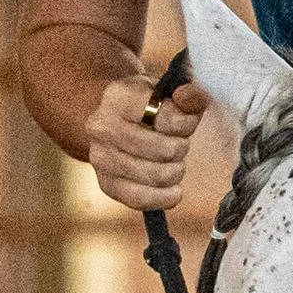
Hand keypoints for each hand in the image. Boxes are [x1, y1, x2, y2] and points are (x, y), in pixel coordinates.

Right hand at [88, 72, 205, 212]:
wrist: (119, 122)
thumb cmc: (151, 107)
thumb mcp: (170, 93)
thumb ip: (190, 94)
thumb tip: (192, 95)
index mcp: (118, 96)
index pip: (165, 118)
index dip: (185, 124)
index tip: (184, 123)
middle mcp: (102, 126)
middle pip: (164, 150)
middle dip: (180, 148)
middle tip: (177, 143)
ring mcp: (100, 157)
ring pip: (157, 176)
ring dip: (175, 171)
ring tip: (171, 160)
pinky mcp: (106, 184)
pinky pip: (143, 200)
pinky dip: (166, 197)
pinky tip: (173, 188)